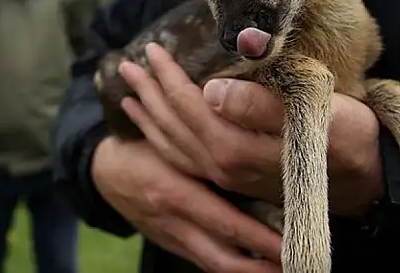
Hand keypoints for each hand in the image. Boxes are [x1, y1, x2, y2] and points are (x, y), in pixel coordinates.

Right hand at [91, 136, 281, 272]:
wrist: (104, 170)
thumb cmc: (143, 144)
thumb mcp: (170, 140)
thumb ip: (204, 148)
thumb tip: (248, 144)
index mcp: (175, 193)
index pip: (226, 223)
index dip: (260, 238)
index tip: (291, 243)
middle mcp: (174, 223)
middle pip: (224, 260)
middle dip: (262, 268)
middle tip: (296, 263)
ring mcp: (172, 238)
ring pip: (216, 266)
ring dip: (250, 271)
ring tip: (282, 267)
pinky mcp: (171, 244)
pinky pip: (205, 261)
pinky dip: (231, 264)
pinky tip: (254, 262)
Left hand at [119, 42, 383, 215]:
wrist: (371, 176)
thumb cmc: (349, 137)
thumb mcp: (314, 113)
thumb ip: (260, 106)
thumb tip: (212, 91)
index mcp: (237, 149)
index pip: (189, 108)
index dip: (168, 79)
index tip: (152, 51)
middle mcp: (224, 168)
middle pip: (173, 127)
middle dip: (149, 93)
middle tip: (128, 63)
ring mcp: (227, 177)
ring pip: (174, 145)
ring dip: (150, 116)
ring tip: (130, 91)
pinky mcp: (235, 178)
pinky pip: (185, 159)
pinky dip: (164, 140)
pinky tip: (155, 128)